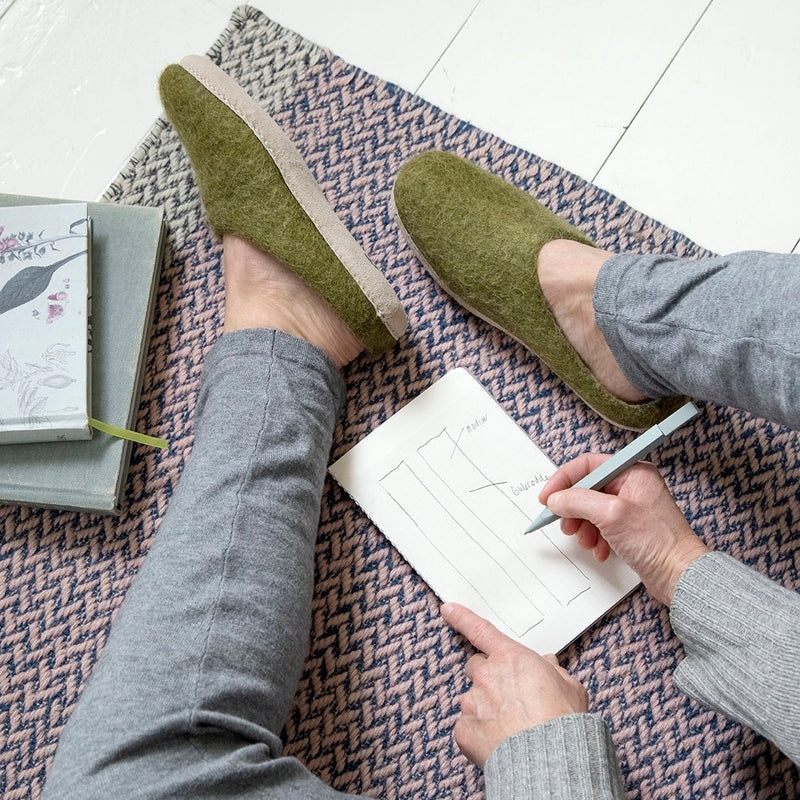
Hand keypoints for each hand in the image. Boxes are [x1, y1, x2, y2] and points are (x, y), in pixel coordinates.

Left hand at [441, 602, 587, 767]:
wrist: (550, 761)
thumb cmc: (562, 723)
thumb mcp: (570, 687)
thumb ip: (554, 671)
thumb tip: (548, 663)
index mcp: (510, 658)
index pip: (480, 630)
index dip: (461, 617)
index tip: (447, 609)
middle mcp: (486, 676)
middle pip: (476, 667)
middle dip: (488, 677)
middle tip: (507, 696)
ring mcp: (472, 703)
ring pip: (471, 700)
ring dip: (484, 708)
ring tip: (509, 729)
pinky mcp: (463, 731)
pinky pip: (466, 728)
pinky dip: (478, 734)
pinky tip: (497, 744)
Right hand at [538, 453, 708, 604]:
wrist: (679, 575)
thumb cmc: (657, 542)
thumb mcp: (611, 514)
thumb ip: (578, 501)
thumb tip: (555, 499)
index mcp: (632, 472)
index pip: (587, 465)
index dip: (563, 480)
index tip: (548, 497)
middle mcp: (632, 485)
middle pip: (587, 488)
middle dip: (573, 508)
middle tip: (565, 524)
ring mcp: (630, 507)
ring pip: (590, 509)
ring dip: (583, 526)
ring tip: (586, 541)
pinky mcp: (630, 527)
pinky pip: (600, 526)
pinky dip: (594, 538)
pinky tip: (600, 550)